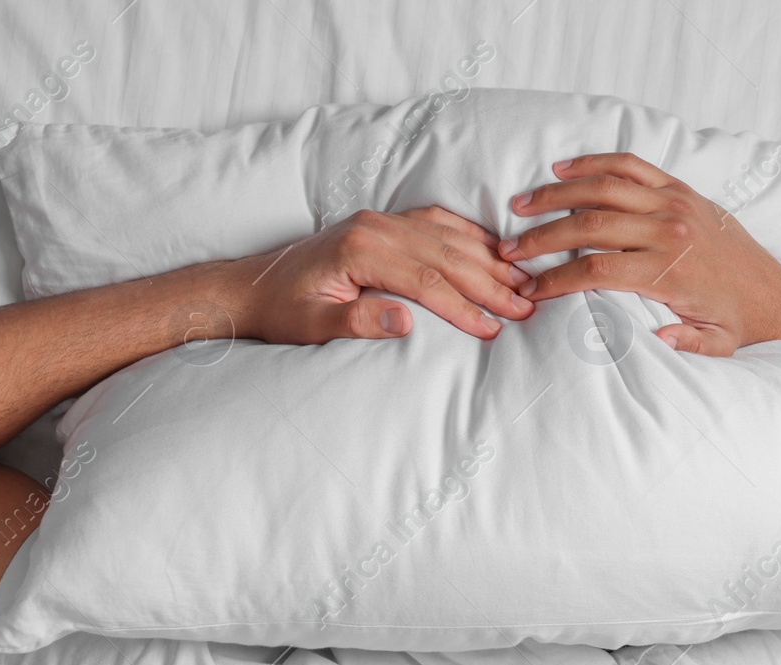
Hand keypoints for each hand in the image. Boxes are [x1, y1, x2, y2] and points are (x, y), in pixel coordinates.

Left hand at [229, 207, 534, 344]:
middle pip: (446, 254)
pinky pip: (436, 222)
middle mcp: (375, 227)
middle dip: (490, 283)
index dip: (465, 306)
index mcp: (360, 249)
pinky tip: (494, 249)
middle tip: (528, 306)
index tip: (495, 328)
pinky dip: (469, 236)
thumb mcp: (310, 326)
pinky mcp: (382, 223)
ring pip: (447, 236)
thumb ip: (356, 321)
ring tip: (523, 282)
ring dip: (488, 259)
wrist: (252, 287)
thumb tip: (405, 321)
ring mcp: (380, 220)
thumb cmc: (282, 312)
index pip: (427, 280)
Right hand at [499, 153, 780, 355]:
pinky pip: (631, 166)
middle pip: (589, 224)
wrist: (774, 298)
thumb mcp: (712, 346)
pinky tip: (562, 167)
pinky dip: (594, 163)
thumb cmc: (736, 325)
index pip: (596, 269)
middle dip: (541, 236)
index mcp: (670, 271)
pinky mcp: (680, 189)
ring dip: (555, 194)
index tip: (527, 290)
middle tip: (508, 248)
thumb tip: (654, 342)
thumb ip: (684, 345)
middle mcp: (670, 229)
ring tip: (520, 205)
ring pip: (603, 187)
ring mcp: (675, 203)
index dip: (554, 279)